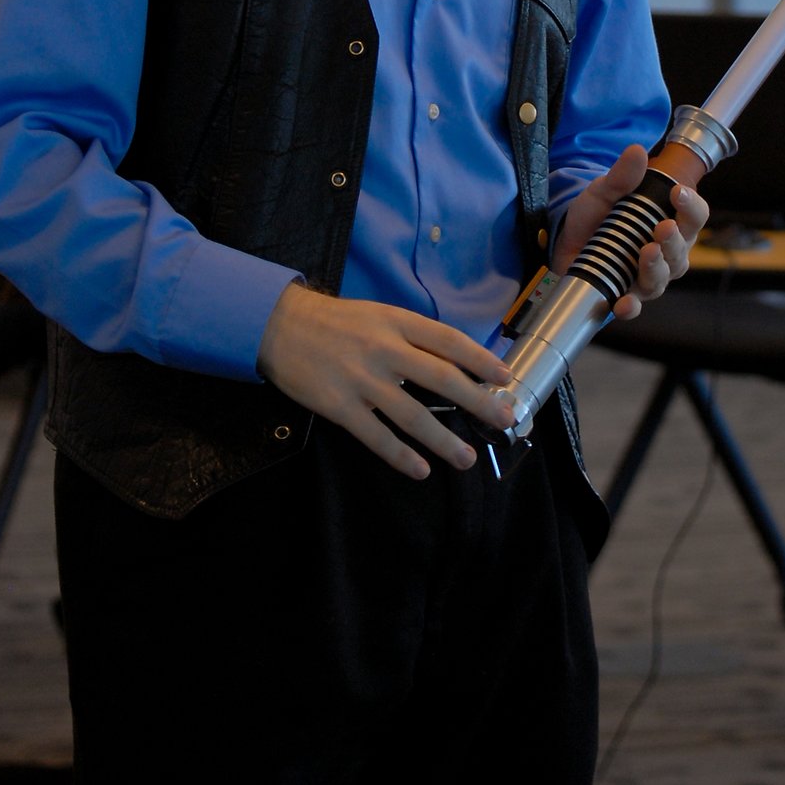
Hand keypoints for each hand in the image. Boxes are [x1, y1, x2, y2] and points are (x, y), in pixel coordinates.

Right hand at [256, 286, 516, 479]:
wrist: (278, 326)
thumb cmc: (336, 322)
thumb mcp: (379, 315)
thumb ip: (412, 336)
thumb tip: (454, 363)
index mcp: (397, 323)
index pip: (449, 341)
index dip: (480, 360)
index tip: (506, 378)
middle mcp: (384, 349)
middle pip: (442, 379)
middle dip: (478, 402)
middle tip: (503, 420)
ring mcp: (362, 380)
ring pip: (413, 416)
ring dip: (444, 441)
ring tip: (466, 459)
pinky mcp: (339, 406)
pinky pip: (377, 437)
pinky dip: (401, 456)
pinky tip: (421, 469)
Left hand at [553, 143, 708, 320]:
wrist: (564, 241)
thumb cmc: (594, 217)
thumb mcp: (604, 191)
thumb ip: (621, 176)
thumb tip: (637, 151)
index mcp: (669, 222)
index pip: (694, 216)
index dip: (692, 206)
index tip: (678, 192)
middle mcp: (666, 253)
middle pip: (682, 251)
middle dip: (674, 240)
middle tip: (663, 228)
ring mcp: (647, 276)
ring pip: (662, 278)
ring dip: (656, 268)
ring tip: (646, 253)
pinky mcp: (625, 294)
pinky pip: (635, 306)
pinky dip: (631, 307)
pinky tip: (624, 303)